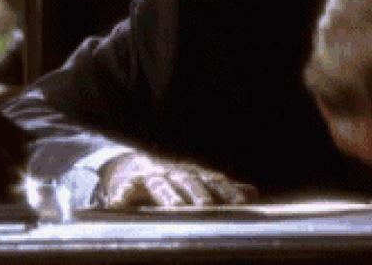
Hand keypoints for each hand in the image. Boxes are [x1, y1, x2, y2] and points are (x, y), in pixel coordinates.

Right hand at [96, 153, 257, 208]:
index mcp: (193, 174)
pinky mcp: (128, 184)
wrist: (133, 165)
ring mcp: (151, 177)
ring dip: (167, 195)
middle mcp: (174, 172)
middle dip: (198, 193)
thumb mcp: (196, 180)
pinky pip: (125, 190)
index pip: (213, 181)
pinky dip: (122, 197)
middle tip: (207, 206)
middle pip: (188, 182)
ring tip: (175, 207)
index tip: (240, 203)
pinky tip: (119, 205)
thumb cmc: (171, 179)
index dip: (226, 191)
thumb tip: (252, 192)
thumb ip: (221, 188)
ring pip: (160, 185)